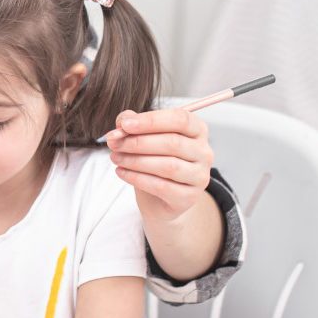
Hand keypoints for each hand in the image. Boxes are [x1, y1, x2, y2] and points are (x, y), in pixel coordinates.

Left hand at [106, 108, 213, 222]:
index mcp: (197, 130)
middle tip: (113, 143)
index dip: (151, 120)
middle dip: (137, 142)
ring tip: (115, 157)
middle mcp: (204, 152)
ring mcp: (200, 176)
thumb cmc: (153, 160)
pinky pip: (162, 186)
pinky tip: (121, 172)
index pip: (180, 119)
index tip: (124, 125)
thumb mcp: (141, 138)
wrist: (159, 198)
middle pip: (172, 143)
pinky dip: (137, 178)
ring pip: (168, 165)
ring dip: (135, 160)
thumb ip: (132, 125)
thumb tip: (123, 121)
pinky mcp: (189, 197)